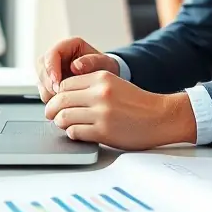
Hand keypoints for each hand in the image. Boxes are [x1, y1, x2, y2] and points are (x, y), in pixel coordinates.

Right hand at [35, 37, 119, 102]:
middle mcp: (58, 56)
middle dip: (47, 81)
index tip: (57, 81)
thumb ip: (92, 62)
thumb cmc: (105, 69)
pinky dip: (50, 97)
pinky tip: (60, 103)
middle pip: (41, 65)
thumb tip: (76, 66)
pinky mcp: (51, 82)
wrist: (105, 81)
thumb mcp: (104, 64)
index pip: (52, 53)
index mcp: (69, 45)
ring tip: (61, 100)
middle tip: (57, 93)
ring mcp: (53, 69)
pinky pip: (44, 89)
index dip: (51, 67)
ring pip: (40, 79)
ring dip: (47, 90)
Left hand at [44, 71, 196, 149]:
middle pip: (60, 99)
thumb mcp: (114, 85)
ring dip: (61, 123)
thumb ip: (91, 87)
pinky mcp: (104, 131)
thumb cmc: (137, 103)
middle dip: (52, 109)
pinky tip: (78, 132)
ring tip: (66, 124)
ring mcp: (102, 113)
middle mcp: (100, 93)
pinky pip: (75, 132)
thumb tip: (62, 97)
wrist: (160, 117)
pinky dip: (72, 133)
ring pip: (64, 117)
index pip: (65, 84)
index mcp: (102, 78)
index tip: (57, 101)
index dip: (57, 94)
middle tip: (51, 115)